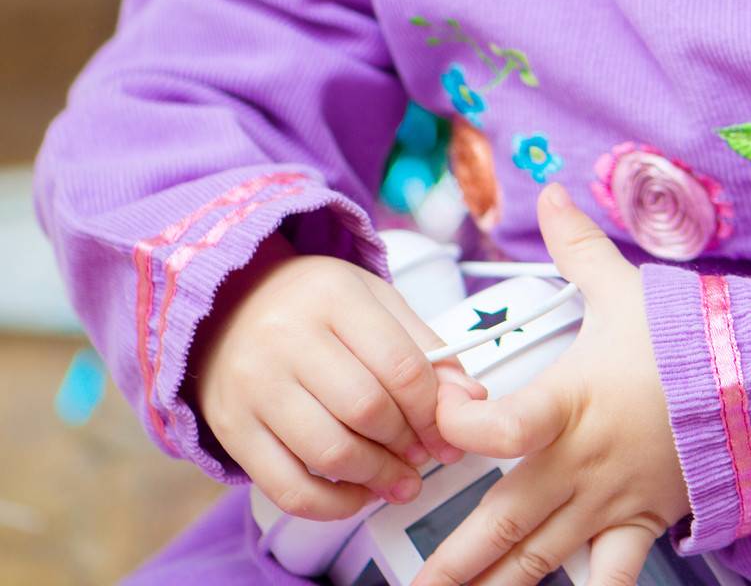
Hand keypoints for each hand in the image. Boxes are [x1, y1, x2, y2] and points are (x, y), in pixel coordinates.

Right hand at [191, 236, 482, 520]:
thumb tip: (470, 400)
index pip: (402, 366)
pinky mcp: (233, 430)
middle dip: (408, 443)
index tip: (448, 430)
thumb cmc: (313, 305)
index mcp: (334, 297)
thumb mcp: (374, 301)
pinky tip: (358, 495)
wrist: (228, 304)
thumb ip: (425, 347)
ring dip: (377, 477)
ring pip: (331, 453)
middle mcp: (287, 338)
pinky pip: (288, 487)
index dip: (434, 410)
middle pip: (368, 410)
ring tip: (399, 478)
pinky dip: (332, 505)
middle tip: (425, 455)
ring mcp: (255, 386)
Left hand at [415, 182, 690, 585]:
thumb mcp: (623, 287)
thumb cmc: (688, 340)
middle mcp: (581, 462)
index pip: (508, 424)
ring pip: (540, 558)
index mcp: (573, 401)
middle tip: (411, 584)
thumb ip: (576, 245)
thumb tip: (550, 193)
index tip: (438, 415)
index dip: (464, 422)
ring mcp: (607, 502)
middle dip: (452, 560)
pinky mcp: (635, 524)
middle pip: (505, 518)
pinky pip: (606, 576)